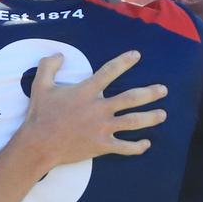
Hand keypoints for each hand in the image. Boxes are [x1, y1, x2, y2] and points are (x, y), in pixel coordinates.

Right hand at [13, 50, 165, 168]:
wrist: (39, 144)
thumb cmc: (40, 114)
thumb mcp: (40, 85)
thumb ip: (49, 66)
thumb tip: (60, 54)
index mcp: (86, 91)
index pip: (109, 71)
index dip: (124, 62)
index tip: (137, 55)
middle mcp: (99, 108)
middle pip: (131, 98)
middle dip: (150, 93)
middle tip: (164, 90)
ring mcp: (102, 128)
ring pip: (133, 122)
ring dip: (151, 118)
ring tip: (163, 114)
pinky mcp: (101, 146)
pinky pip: (124, 147)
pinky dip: (137, 146)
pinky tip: (147, 144)